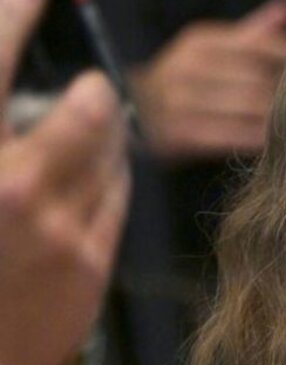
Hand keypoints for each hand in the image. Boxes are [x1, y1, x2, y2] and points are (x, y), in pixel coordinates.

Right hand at [0, 0, 129, 364]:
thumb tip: (19, 103)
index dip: (20, 10)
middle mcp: (13, 186)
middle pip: (89, 106)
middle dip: (88, 97)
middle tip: (82, 95)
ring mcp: (60, 228)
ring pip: (112, 152)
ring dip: (95, 144)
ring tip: (56, 169)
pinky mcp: (92, 263)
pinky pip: (117, 196)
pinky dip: (104, 184)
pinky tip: (70, 201)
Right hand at [131, 0, 285, 160]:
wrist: (136, 111)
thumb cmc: (189, 79)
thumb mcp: (213, 49)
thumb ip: (252, 33)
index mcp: (201, 41)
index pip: (258, 45)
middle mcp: (187, 67)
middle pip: (256, 79)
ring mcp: (180, 100)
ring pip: (247, 107)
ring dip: (276, 117)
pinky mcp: (180, 133)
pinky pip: (231, 136)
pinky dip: (256, 138)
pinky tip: (273, 142)